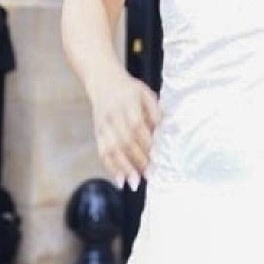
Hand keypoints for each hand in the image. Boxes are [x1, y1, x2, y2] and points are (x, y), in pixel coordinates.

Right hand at [91, 72, 160, 187]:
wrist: (102, 79)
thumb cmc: (129, 89)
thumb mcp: (146, 93)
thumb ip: (156, 112)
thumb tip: (165, 132)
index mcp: (128, 102)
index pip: (137, 125)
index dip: (146, 143)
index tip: (157, 158)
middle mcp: (113, 114)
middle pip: (124, 140)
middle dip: (137, 160)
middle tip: (149, 176)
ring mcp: (103, 124)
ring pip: (111, 149)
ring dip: (123, 168)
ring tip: (134, 183)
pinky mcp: (97, 132)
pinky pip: (102, 152)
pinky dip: (111, 167)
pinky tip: (119, 180)